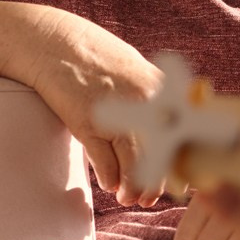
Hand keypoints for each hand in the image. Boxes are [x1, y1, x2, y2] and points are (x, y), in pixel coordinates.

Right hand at [18, 9, 168, 205]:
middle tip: (151, 196)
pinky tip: (109, 184)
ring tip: (128, 197)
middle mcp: (145, 99)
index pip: (187, 132)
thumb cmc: (95, 56)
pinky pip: (105, 162)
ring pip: (136, 164)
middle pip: (163, 154)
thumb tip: (176, 123)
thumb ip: (157, 92)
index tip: (183, 179)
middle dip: (159, 181)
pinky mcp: (88, 123)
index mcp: (161, 85)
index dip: (186, 161)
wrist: (51, 42)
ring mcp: (116, 112)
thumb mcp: (136, 67)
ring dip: (133, 187)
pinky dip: (109, 178)